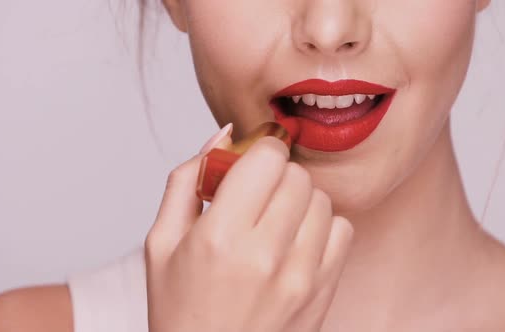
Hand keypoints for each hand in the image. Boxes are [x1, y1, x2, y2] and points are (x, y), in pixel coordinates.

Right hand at [145, 127, 352, 331]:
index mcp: (219, 237)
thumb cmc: (180, 309)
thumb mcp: (161, 242)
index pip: (268, 158)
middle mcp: (265, 255)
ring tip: (275, 222)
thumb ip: (188, 178)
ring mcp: (301, 277)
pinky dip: (322, 227)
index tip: (249, 165)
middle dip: (276, 175)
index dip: (258, 153)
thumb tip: (224, 134)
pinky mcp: (323, 292)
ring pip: (322, 200)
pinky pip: (343, 230)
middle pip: (297, 176)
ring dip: (299, 200)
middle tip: (256, 196)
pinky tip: (297, 242)